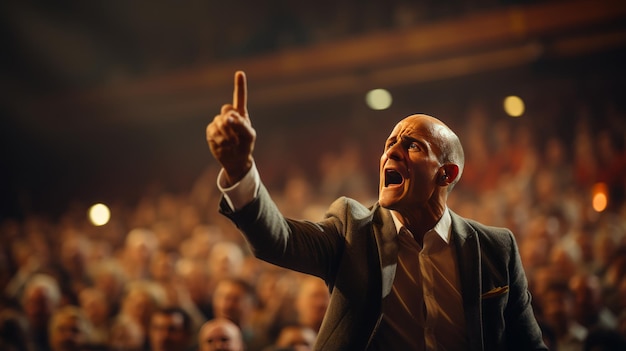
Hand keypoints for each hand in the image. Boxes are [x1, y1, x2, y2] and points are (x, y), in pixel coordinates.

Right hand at [206, 71, 256, 185]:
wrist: (235, 160)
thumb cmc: (245, 146)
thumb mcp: (249, 136)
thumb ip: (241, 124)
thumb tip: (227, 117)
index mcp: (240, 114)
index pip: (239, 98)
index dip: (239, 85)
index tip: (240, 73)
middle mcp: (228, 116)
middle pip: (226, 110)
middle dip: (231, 123)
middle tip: (236, 135)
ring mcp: (218, 123)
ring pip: (219, 122)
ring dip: (227, 134)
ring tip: (232, 143)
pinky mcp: (211, 131)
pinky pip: (213, 131)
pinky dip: (220, 139)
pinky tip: (224, 145)